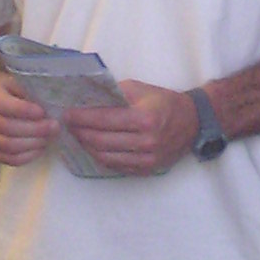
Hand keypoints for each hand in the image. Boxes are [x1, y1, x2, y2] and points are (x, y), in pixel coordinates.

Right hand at [0, 73, 59, 166]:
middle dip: (34, 129)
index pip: (2, 105)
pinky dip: (28, 156)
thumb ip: (31, 92)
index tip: (43, 112)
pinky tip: (40, 147)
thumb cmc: (13, 91)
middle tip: (54, 127)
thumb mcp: (20, 83)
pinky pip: (9, 159)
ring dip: (33, 143)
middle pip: (6, 128)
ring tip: (49, 137)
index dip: (24, 110)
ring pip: (8, 146)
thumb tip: (50, 107)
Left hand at [63, 82, 198, 176]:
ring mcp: (147, 159)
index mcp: (145, 119)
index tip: (68, 114)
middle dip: (80, 132)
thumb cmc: (164, 102)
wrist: (192, 122)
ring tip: (77, 136)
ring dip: (87, 146)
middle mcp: (146, 142)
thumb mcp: (141, 89)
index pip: (105, 120)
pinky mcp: (147, 170)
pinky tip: (93, 147)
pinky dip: (101, 157)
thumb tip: (88, 97)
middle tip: (68, 125)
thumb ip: (115, 93)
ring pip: (106, 157)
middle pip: (101, 140)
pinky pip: (116, 166)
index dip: (83, 118)